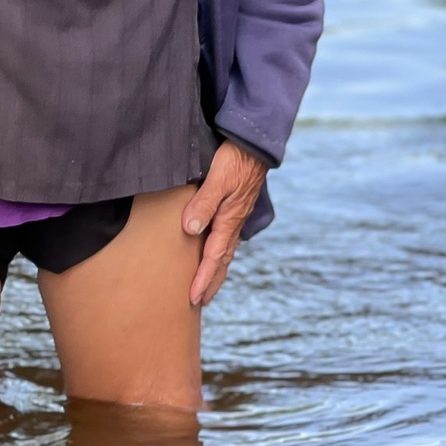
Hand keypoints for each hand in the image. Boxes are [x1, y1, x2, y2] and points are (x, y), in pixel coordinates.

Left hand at [182, 141, 267, 307]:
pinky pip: (227, 238)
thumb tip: (191, 230)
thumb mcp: (218, 178)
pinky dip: (220, 253)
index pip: (213, 257)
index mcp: (229, 220)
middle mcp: (234, 223)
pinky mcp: (235, 209)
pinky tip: (215, 254)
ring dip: (216, 271)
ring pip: (226, 251)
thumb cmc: (235, 159)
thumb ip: (204, 203)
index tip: (193, 297)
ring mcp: (236, 217)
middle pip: (222, 261)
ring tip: (206, 285)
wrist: (255, 143)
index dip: (203, 278)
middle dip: (210, 282)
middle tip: (199, 302)